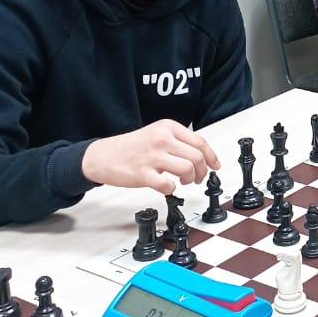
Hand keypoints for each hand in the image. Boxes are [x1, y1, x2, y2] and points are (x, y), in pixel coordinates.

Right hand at [82, 120, 219, 194]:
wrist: (102, 155)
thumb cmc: (131, 147)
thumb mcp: (157, 133)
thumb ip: (177, 141)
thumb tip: (201, 156)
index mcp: (168, 127)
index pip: (200, 141)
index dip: (211, 157)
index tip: (215, 166)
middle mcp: (162, 139)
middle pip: (197, 156)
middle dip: (202, 171)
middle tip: (197, 178)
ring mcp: (152, 156)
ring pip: (187, 168)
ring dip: (190, 179)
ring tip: (183, 181)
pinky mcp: (142, 173)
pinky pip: (168, 184)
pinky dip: (172, 188)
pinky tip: (167, 186)